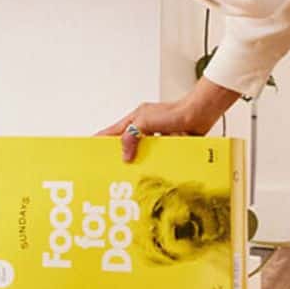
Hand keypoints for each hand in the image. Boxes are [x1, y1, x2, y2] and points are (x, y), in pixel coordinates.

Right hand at [97, 77, 240, 161]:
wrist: (200, 113)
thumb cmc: (174, 111)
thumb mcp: (145, 121)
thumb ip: (131, 136)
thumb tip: (125, 156)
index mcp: (133, 120)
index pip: (111, 132)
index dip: (99, 142)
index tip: (89, 152)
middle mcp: (143, 130)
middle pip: (125, 146)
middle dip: (118, 157)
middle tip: (110, 171)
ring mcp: (156, 139)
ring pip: (141, 155)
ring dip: (137, 164)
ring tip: (130, 177)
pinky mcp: (168, 146)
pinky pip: (157, 158)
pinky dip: (153, 165)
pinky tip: (151, 174)